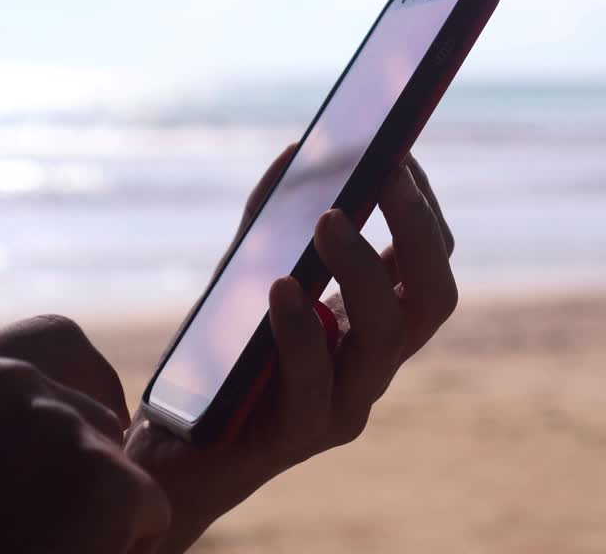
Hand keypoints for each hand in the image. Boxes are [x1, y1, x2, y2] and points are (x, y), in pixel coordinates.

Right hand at [0, 316, 170, 553]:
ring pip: (121, 463)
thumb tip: (62, 412)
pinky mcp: (106, 481)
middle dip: (99, 451)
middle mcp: (5, 380)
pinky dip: (129, 543)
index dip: (86, 384)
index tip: (93, 424)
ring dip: (100, 506)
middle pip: (99, 403)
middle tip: (70, 509)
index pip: (56, 338)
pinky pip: (150, 510)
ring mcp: (57, 425)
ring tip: (43, 546)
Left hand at [125, 148, 457, 553]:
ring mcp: (345, 404)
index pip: (427, 265)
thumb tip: (297, 151)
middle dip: (417, 231)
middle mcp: (373, 364)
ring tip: (329, 219)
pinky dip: (300, 329)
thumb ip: (271, 222)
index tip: (398, 153)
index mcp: (372, 325)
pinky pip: (313, 382)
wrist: (173, 453)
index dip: (422, 208)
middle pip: (432, 298)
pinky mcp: (300, 437)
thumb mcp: (246, 278)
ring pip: (387, 337)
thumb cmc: (219, 360)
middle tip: (385, 174)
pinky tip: (280, 288)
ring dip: (362, 269)